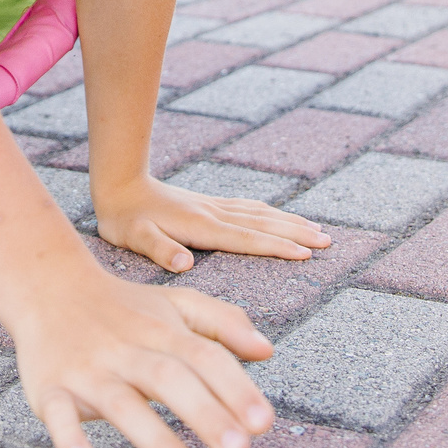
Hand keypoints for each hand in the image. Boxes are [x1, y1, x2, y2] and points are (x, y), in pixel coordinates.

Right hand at [10, 266, 275, 447]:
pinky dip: (67, 436)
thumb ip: (223, 322)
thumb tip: (268, 351)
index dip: (235, 387)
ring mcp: (88, 371)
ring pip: (122, 404)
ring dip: (158, 440)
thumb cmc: (124, 307)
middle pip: (169, 378)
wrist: (47, 286)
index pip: (204, 356)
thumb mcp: (176, 304)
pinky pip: (57, 413)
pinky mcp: (50, 389)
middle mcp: (127, 351)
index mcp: (161, 332)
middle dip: (205, 414)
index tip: (263, 423)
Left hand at [92, 174, 332, 273]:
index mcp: (201, 226)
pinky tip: (283, 216)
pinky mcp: (210, 204)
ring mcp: (214, 206)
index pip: (247, 238)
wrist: (119, 184)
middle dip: (297, 233)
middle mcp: (214, 213)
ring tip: (319, 230)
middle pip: (264, 223)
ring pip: (261, 213)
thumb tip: (184, 263)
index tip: (306, 254)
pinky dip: (273, 213)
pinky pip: (250, 208)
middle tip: (328, 242)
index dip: (277, 246)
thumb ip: (159, 250)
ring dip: (291, 221)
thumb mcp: (134, 238)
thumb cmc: (125, 219)